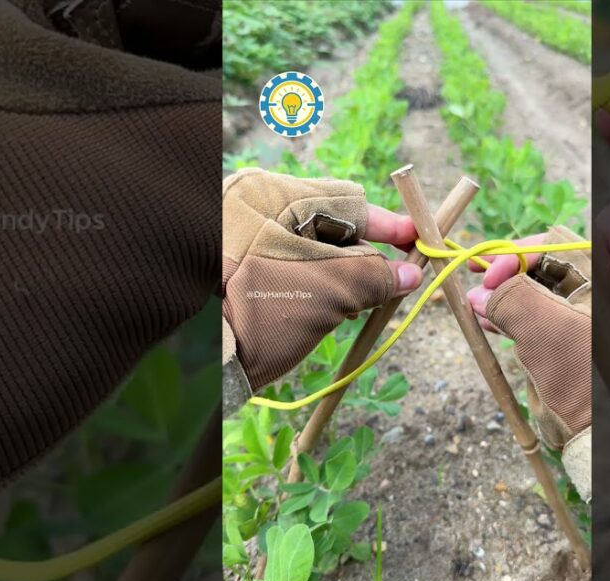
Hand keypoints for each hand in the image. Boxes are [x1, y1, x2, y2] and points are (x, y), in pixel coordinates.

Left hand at [221, 168, 422, 390]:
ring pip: (313, 250)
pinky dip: (316, 286)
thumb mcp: (327, 292)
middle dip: (365, 258)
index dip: (386, 226)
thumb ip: (373, 276)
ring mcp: (244, 239)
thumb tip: (409, 274)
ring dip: (342, 277)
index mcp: (274, 195)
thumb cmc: (259, 312)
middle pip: (331, 227)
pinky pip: (290, 267)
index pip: (347, 201)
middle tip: (391, 286)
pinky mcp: (238, 269)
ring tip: (354, 307)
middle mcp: (256, 208)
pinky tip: (328, 311)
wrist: (194, 355)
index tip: (415, 243)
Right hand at [466, 228, 590, 450]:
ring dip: (502, 296)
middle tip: (477, 280)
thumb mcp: (543, 329)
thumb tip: (481, 292)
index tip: (489, 274)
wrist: (595, 433)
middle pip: (541, 267)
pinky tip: (484, 319)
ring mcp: (576, 318)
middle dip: (505, 273)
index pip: (553, 246)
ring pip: (533, 294)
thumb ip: (511, 299)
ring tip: (475, 302)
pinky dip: (507, 318)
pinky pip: (531, 320)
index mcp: (599, 280)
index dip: (517, 254)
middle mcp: (590, 293)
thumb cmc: (579, 376)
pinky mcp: (563, 343)